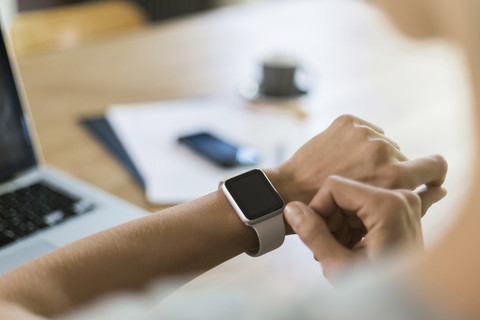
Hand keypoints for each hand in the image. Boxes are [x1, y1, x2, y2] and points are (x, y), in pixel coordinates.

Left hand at [267, 115, 446, 205]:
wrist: (291, 192)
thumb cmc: (334, 212)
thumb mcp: (377, 213)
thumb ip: (412, 201)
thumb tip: (441, 190)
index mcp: (395, 175)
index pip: (435, 165)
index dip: (434, 172)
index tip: (428, 177)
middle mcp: (382, 150)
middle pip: (401, 157)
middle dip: (389, 168)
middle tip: (366, 182)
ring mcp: (363, 133)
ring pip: (381, 143)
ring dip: (372, 154)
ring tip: (350, 169)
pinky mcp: (347, 121)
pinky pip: (365, 129)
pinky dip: (358, 140)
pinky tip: (342, 155)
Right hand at [284, 176, 446, 278]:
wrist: (409, 306)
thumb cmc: (383, 292)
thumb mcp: (341, 266)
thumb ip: (314, 235)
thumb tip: (292, 209)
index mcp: (388, 205)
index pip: (334, 186)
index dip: (317, 208)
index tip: (316, 234)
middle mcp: (400, 197)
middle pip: (344, 192)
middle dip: (330, 219)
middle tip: (329, 247)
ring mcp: (402, 202)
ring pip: (352, 200)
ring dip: (339, 224)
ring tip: (342, 251)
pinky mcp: (401, 210)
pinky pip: (364, 206)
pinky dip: (352, 225)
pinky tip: (352, 247)